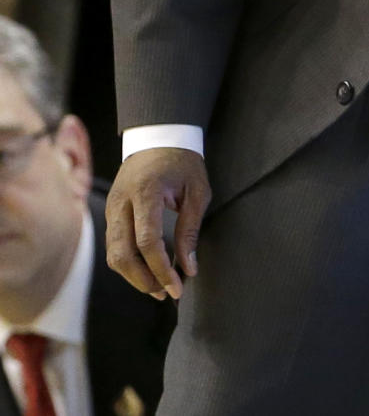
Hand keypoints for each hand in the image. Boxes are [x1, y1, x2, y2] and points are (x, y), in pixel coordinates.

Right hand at [106, 148, 210, 299]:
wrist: (159, 136)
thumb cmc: (182, 162)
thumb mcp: (197, 191)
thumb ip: (190, 230)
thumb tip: (189, 268)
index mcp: (145, 192)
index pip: (147, 241)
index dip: (161, 269)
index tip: (177, 287)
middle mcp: (121, 202)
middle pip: (122, 254)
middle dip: (144, 280)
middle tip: (166, 294)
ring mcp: (111, 207)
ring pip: (114, 254)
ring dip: (134, 276)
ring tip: (158, 287)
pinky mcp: (110, 213)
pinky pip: (114, 246)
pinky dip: (129, 264)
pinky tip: (147, 271)